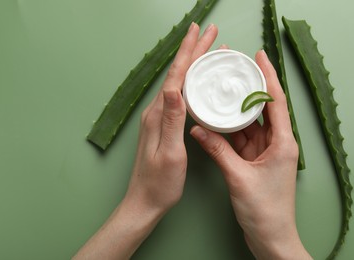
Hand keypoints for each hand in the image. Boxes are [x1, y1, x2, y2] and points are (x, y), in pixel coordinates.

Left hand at [73, 23, 217, 259]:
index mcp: (158, 115)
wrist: (144, 201)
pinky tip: (197, 82)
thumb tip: (174, 89)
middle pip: (177, 74)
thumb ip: (171, 120)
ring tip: (207, 50)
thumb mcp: (169, 153)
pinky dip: (190, 82)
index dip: (188, 52)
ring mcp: (159, 118)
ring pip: (178, 83)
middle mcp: (156, 112)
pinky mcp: (163, 126)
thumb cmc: (159, 183)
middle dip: (193, 51)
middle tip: (208, 32)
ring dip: (193, 63)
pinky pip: (179, 96)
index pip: (175, 76)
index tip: (199, 32)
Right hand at [191, 50, 311, 259]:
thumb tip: (197, 130)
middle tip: (236, 68)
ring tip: (224, 89)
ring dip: (237, 109)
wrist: (270, 237)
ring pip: (249, 123)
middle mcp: (276, 144)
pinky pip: (241, 139)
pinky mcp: (254, 161)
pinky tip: (217, 119)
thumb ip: (217, 151)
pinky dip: (229, 129)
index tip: (259, 57)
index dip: (268, 77)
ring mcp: (264, 152)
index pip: (276, 102)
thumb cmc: (264, 210)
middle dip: (250, 87)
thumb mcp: (238, 177)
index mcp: (283, 143)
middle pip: (263, 108)